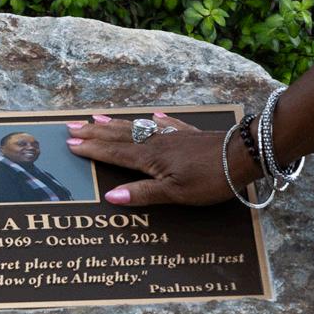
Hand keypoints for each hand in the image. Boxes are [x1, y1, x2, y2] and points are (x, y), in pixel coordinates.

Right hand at [66, 112, 243, 206]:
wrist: (243, 155)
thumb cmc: (210, 179)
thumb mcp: (175, 194)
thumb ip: (143, 194)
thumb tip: (110, 196)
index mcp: (151, 158)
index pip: (115, 152)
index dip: (92, 149)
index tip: (71, 143)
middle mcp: (158, 142)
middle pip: (121, 135)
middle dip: (96, 132)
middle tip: (73, 126)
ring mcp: (175, 136)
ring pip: (139, 127)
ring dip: (118, 124)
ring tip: (99, 118)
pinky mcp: (191, 135)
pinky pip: (167, 125)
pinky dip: (156, 121)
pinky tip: (153, 117)